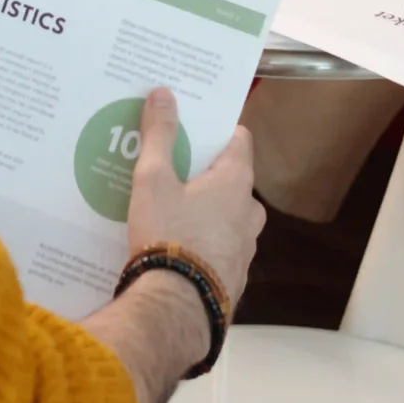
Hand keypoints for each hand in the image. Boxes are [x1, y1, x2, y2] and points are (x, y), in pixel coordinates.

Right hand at [125, 87, 263, 309]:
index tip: (193, 126)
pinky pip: (219, 248)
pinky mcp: (233, 278)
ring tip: (167, 210)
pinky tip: (174, 247)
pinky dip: (202, 243)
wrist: (177, 308)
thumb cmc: (168, 236)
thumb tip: (164, 93)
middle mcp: (250, 213)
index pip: (239, 139)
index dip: (217, 129)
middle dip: (205, 173)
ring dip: (204, 211)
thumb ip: (160, 136)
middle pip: (231, 180)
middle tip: (172, 169)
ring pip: (227, 217)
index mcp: (237, 183)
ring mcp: (246, 248)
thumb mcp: (154, 180)